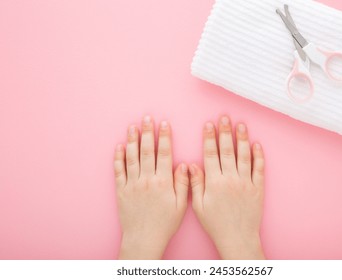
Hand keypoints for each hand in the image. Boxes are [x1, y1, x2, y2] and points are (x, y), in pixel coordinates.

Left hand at [114, 116, 188, 258]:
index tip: (165, 124)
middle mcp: (146, 180)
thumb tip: (184, 165)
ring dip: (132, 140)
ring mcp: (132, 184)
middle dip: (147, 132)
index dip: (165, 137)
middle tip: (147, 118)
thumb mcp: (181, 205)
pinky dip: (118, 158)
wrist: (144, 239)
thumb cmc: (165, 223)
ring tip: (133, 126)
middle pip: (147, 151)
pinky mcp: (121, 190)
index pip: (164, 154)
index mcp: (163, 182)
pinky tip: (120, 146)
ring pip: (132, 157)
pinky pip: (118, 171)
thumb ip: (183, 183)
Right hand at [189, 116, 265, 258]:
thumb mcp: (199, 206)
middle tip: (224, 116)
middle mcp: (231, 179)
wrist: (237, 238)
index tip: (208, 124)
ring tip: (240, 124)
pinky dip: (259, 156)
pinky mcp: (258, 188)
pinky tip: (256, 144)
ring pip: (244, 155)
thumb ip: (195, 184)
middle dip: (225, 132)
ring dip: (242, 139)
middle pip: (228, 150)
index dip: (209, 138)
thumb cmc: (215, 223)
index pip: (211, 154)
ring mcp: (246, 182)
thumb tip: (191, 165)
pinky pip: (259, 169)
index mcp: (215, 182)